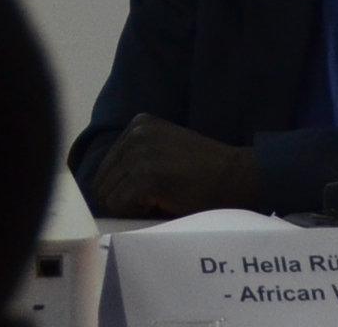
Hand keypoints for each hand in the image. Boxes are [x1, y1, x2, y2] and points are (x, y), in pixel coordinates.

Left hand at [87, 114, 264, 220]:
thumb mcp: (165, 149)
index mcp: (139, 124)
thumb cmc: (203, 173)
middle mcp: (135, 133)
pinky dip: (135, 214)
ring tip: (159, 201)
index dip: (122, 188)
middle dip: (122, 199)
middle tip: (154, 201)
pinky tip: (161, 204)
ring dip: (129, 207)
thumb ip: (136, 158)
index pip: (106, 167)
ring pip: (108, 196)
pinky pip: (118, 206)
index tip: (148, 193)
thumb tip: (101, 190)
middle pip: (102, 182)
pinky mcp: (145, 177)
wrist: (236, 177)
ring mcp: (140, 154)